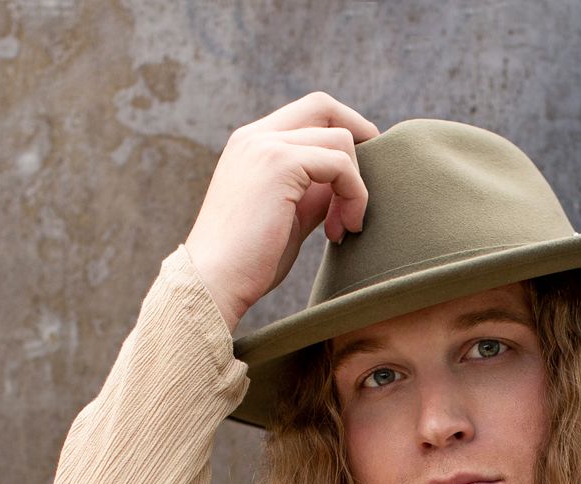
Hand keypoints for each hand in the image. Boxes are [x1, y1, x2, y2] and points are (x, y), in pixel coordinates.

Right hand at [184, 91, 378, 333]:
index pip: (307, 113)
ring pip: (339, 139)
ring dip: (355, 185)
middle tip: (366, 183)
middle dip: (359, 135)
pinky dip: (354, 196)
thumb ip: (313, 191)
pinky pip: (341, 164)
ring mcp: (265, 145)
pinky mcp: (279, 163)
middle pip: (323, 106)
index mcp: (251, 144)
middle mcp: (255, 136)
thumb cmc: (250, 261)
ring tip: (344, 227)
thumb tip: (347, 181)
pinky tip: (341, 231)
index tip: (354, 178)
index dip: (341, 134)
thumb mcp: (288, 215)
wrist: (215, 282)